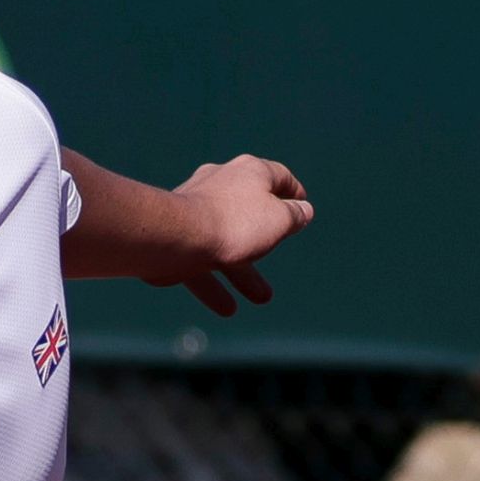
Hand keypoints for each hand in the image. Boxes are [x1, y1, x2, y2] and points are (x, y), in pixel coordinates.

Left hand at [161, 156, 313, 315]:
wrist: (177, 236)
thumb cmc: (235, 223)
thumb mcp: (279, 220)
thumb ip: (294, 216)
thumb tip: (303, 211)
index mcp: (250, 171)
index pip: (278, 176)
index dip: (293, 192)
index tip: (302, 205)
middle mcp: (221, 182)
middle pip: (249, 212)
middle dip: (266, 241)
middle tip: (278, 253)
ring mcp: (195, 208)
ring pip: (225, 242)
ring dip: (244, 272)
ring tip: (262, 298)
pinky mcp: (176, 235)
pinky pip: (200, 260)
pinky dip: (215, 284)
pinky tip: (228, 308)